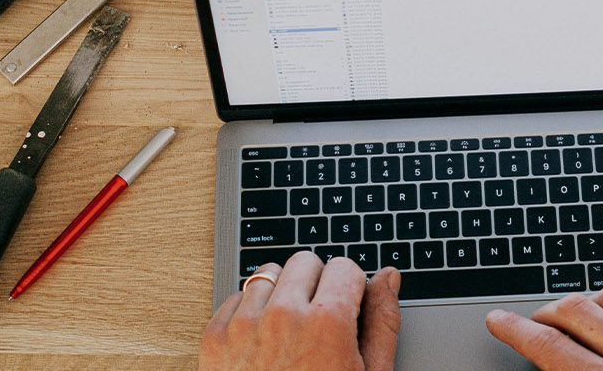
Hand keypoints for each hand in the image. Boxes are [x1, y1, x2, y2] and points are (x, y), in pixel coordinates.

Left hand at [198, 251, 402, 370]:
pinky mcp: (215, 338)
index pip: (345, 267)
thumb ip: (382, 322)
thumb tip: (387, 279)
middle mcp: (283, 316)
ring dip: (282, 293)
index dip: (351, 289)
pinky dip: (250, 311)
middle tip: (321, 317)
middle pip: (306, 262)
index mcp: (327, 323)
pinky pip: (236, 297)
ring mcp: (244, 326)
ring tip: (291, 328)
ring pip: (268, 274)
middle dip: (317, 283)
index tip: (348, 306)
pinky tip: (265, 339)